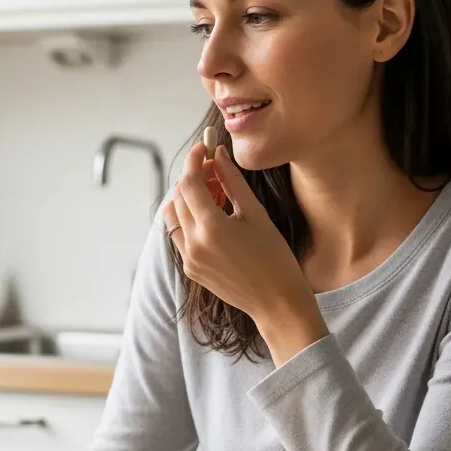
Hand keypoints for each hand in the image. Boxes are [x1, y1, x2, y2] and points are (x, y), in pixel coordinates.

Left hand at [163, 142, 327, 362]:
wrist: (277, 302)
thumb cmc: (275, 258)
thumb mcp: (256, 215)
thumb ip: (233, 182)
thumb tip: (219, 155)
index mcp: (211, 227)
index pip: (188, 183)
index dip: (193, 160)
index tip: (202, 148)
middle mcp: (192, 243)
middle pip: (178, 197)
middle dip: (192, 178)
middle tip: (213, 169)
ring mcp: (188, 258)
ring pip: (173, 217)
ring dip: (186, 199)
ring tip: (212, 193)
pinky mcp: (189, 269)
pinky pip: (179, 235)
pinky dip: (188, 219)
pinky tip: (210, 216)